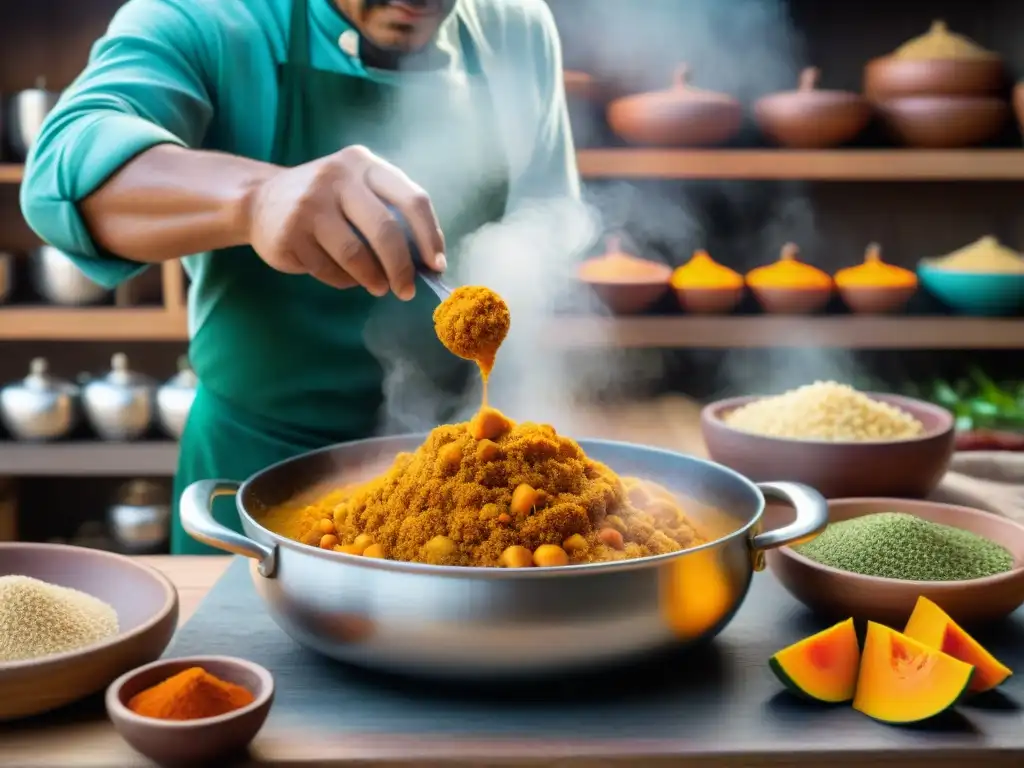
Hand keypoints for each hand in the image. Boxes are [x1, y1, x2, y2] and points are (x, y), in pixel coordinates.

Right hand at [245, 145, 445, 299]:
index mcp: (364, 164)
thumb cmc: (326, 202)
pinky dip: (344, 280)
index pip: (412, 199)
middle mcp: (337, 177)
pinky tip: (343, 275)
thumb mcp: (357, 191)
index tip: (436, 264)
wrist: (259, 200)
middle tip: (407, 290)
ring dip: (374, 279)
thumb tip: (427, 262)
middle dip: (402, 268)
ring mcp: (309, 205)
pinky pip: (329, 269)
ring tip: (379, 287)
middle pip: (386, 231)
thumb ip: (389, 214)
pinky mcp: (288, 234)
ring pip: (356, 255)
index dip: (431, 236)